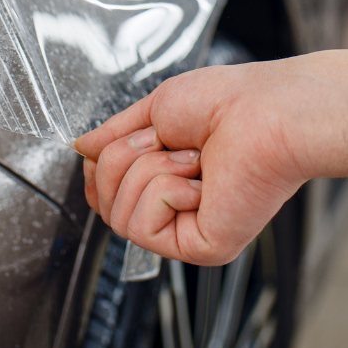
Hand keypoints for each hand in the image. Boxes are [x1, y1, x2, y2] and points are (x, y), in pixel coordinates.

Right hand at [74, 61, 304, 264]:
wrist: (265, 110)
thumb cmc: (228, 100)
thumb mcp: (156, 109)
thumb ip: (115, 134)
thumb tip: (82, 147)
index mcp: (166, 175)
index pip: (104, 190)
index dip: (97, 168)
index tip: (110, 143)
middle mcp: (175, 206)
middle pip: (103, 200)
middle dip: (124, 158)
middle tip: (166, 139)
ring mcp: (186, 228)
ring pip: (118, 215)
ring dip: (148, 170)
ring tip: (191, 158)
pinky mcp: (199, 246)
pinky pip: (142, 227)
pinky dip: (164, 190)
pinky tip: (199, 180)